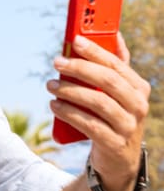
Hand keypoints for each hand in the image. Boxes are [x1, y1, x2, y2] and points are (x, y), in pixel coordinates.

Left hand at [47, 33, 149, 190]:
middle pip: (107, 81)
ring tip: (50, 85)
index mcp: (139, 87)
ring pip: (98, 103)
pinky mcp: (114, 144)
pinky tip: (54, 105)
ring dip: (70, 91)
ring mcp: (128, 126)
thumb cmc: (113, 114)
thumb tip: (115, 33)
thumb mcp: (117, 91)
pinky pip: (89, 125)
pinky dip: (69, 113)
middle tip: (57, 62)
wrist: (118, 157)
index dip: (95, 51)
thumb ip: (115, 64)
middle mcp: (138, 106)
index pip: (116, 64)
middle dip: (79, 68)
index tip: (75, 40)